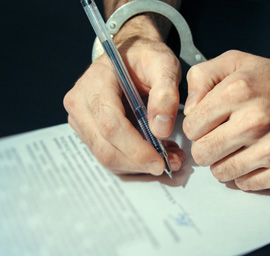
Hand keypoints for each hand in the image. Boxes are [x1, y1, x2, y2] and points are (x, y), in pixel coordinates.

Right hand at [64, 16, 184, 174]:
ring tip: (165, 157)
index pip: (111, 125)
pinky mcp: (87, 130)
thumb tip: (161, 130)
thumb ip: (165, 94)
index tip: (160, 162)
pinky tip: (151, 153)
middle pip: (105, 147)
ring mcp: (80, 119)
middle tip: (169, 164)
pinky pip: (107, 154)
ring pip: (105, 156)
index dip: (136, 149)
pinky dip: (131, 161)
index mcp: (95, 84)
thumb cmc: (144, 58)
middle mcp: (80, 104)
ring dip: (136, 165)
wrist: (127, 55)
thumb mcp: (163, 65)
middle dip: (138, 162)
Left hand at [183, 50, 269, 190]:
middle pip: (201, 154)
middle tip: (219, 137)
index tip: (206, 123)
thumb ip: (201, 78)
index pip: (190, 128)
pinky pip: (245, 184)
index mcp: (238, 92)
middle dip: (205, 147)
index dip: (195, 127)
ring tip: (237, 147)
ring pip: (220, 173)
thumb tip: (188, 110)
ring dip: (223, 162)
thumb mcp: (234, 63)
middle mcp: (255, 121)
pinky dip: (244, 174)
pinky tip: (252, 158)